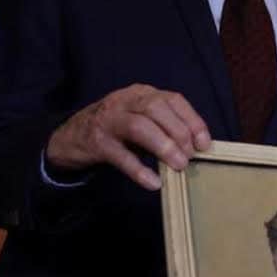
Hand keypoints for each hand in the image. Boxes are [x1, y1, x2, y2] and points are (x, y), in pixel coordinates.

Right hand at [46, 84, 210, 190]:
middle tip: (190, 156)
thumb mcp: (143, 121)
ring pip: (139, 126)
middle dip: (179, 132)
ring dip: (163, 146)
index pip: (173, 100)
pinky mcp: (96, 141)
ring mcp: (108, 119)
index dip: (193, 120)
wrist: (71, 137)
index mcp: (142, 94)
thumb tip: (196, 148)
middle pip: (156, 109)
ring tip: (179, 165)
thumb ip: (167, 128)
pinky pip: (120, 155)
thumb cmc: (118, 130)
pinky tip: (153, 182)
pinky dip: (138, 169)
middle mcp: (125, 101)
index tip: (205, 143)